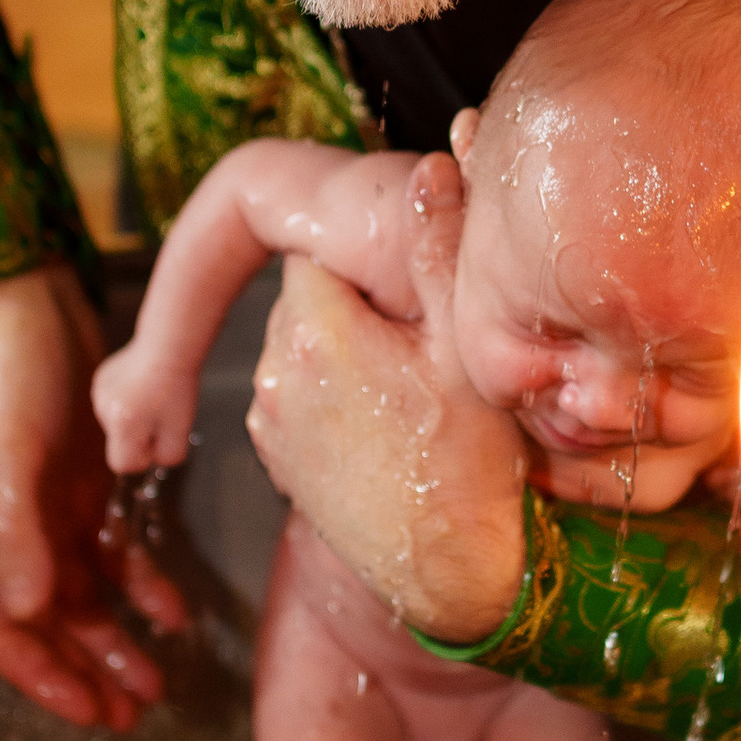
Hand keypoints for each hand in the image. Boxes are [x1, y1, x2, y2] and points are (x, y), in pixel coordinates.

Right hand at [0, 265, 183, 727]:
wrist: (30, 302)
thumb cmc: (5, 376)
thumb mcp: (5, 450)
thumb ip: (10, 530)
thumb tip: (26, 610)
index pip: (1, 631)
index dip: (41, 678)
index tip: (89, 712)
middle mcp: (12, 536)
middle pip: (46, 627)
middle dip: (85, 676)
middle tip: (133, 716)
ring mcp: (49, 514)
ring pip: (84, 600)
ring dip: (116, 643)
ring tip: (157, 682)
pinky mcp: (86, 488)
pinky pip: (115, 554)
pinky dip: (144, 586)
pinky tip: (175, 612)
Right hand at [92, 332, 196, 475]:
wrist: (168, 346)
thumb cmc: (176, 390)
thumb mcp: (181, 432)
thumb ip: (166, 457)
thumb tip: (152, 460)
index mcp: (123, 426)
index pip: (122, 464)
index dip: (143, 457)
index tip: (158, 437)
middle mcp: (104, 412)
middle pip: (119, 443)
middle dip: (139, 436)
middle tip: (160, 413)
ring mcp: (98, 395)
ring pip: (116, 424)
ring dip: (134, 417)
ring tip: (152, 396)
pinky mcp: (100, 381)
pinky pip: (113, 405)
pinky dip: (127, 401)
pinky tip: (142, 385)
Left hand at [245, 154, 529, 644]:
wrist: (454, 576)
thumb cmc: (472, 464)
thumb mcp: (470, 347)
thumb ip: (443, 250)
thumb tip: (436, 164)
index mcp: (315, 329)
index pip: (323, 248)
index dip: (374, 263)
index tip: (416, 292)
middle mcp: (274, 372)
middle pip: (314, 295)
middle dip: (363, 305)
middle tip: (428, 347)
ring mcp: (268, 421)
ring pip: (309, 345)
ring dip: (352, 353)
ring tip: (415, 395)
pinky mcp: (276, 459)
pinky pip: (303, 396)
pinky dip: (339, 398)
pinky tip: (392, 427)